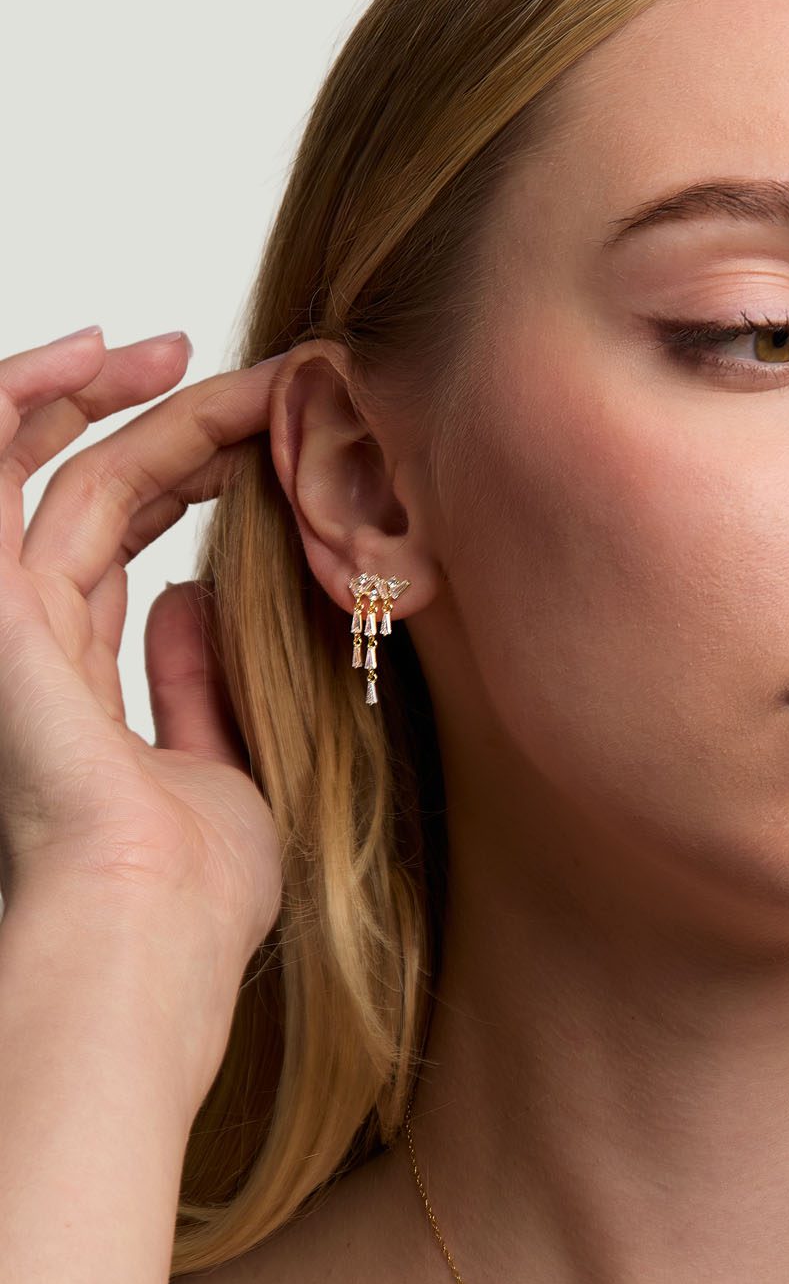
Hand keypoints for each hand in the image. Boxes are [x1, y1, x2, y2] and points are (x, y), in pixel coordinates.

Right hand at [0, 326, 288, 968]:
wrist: (156, 934)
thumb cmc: (195, 891)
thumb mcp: (226, 765)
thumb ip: (200, 682)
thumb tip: (190, 599)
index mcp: (78, 685)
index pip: (121, 545)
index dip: (188, 474)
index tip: (267, 432)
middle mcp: (30, 646)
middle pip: (97, 496)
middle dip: (171, 423)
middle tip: (257, 379)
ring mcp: (5, 625)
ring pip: (56, 474)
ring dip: (121, 400)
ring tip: (183, 349)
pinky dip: (30, 403)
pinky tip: (96, 355)